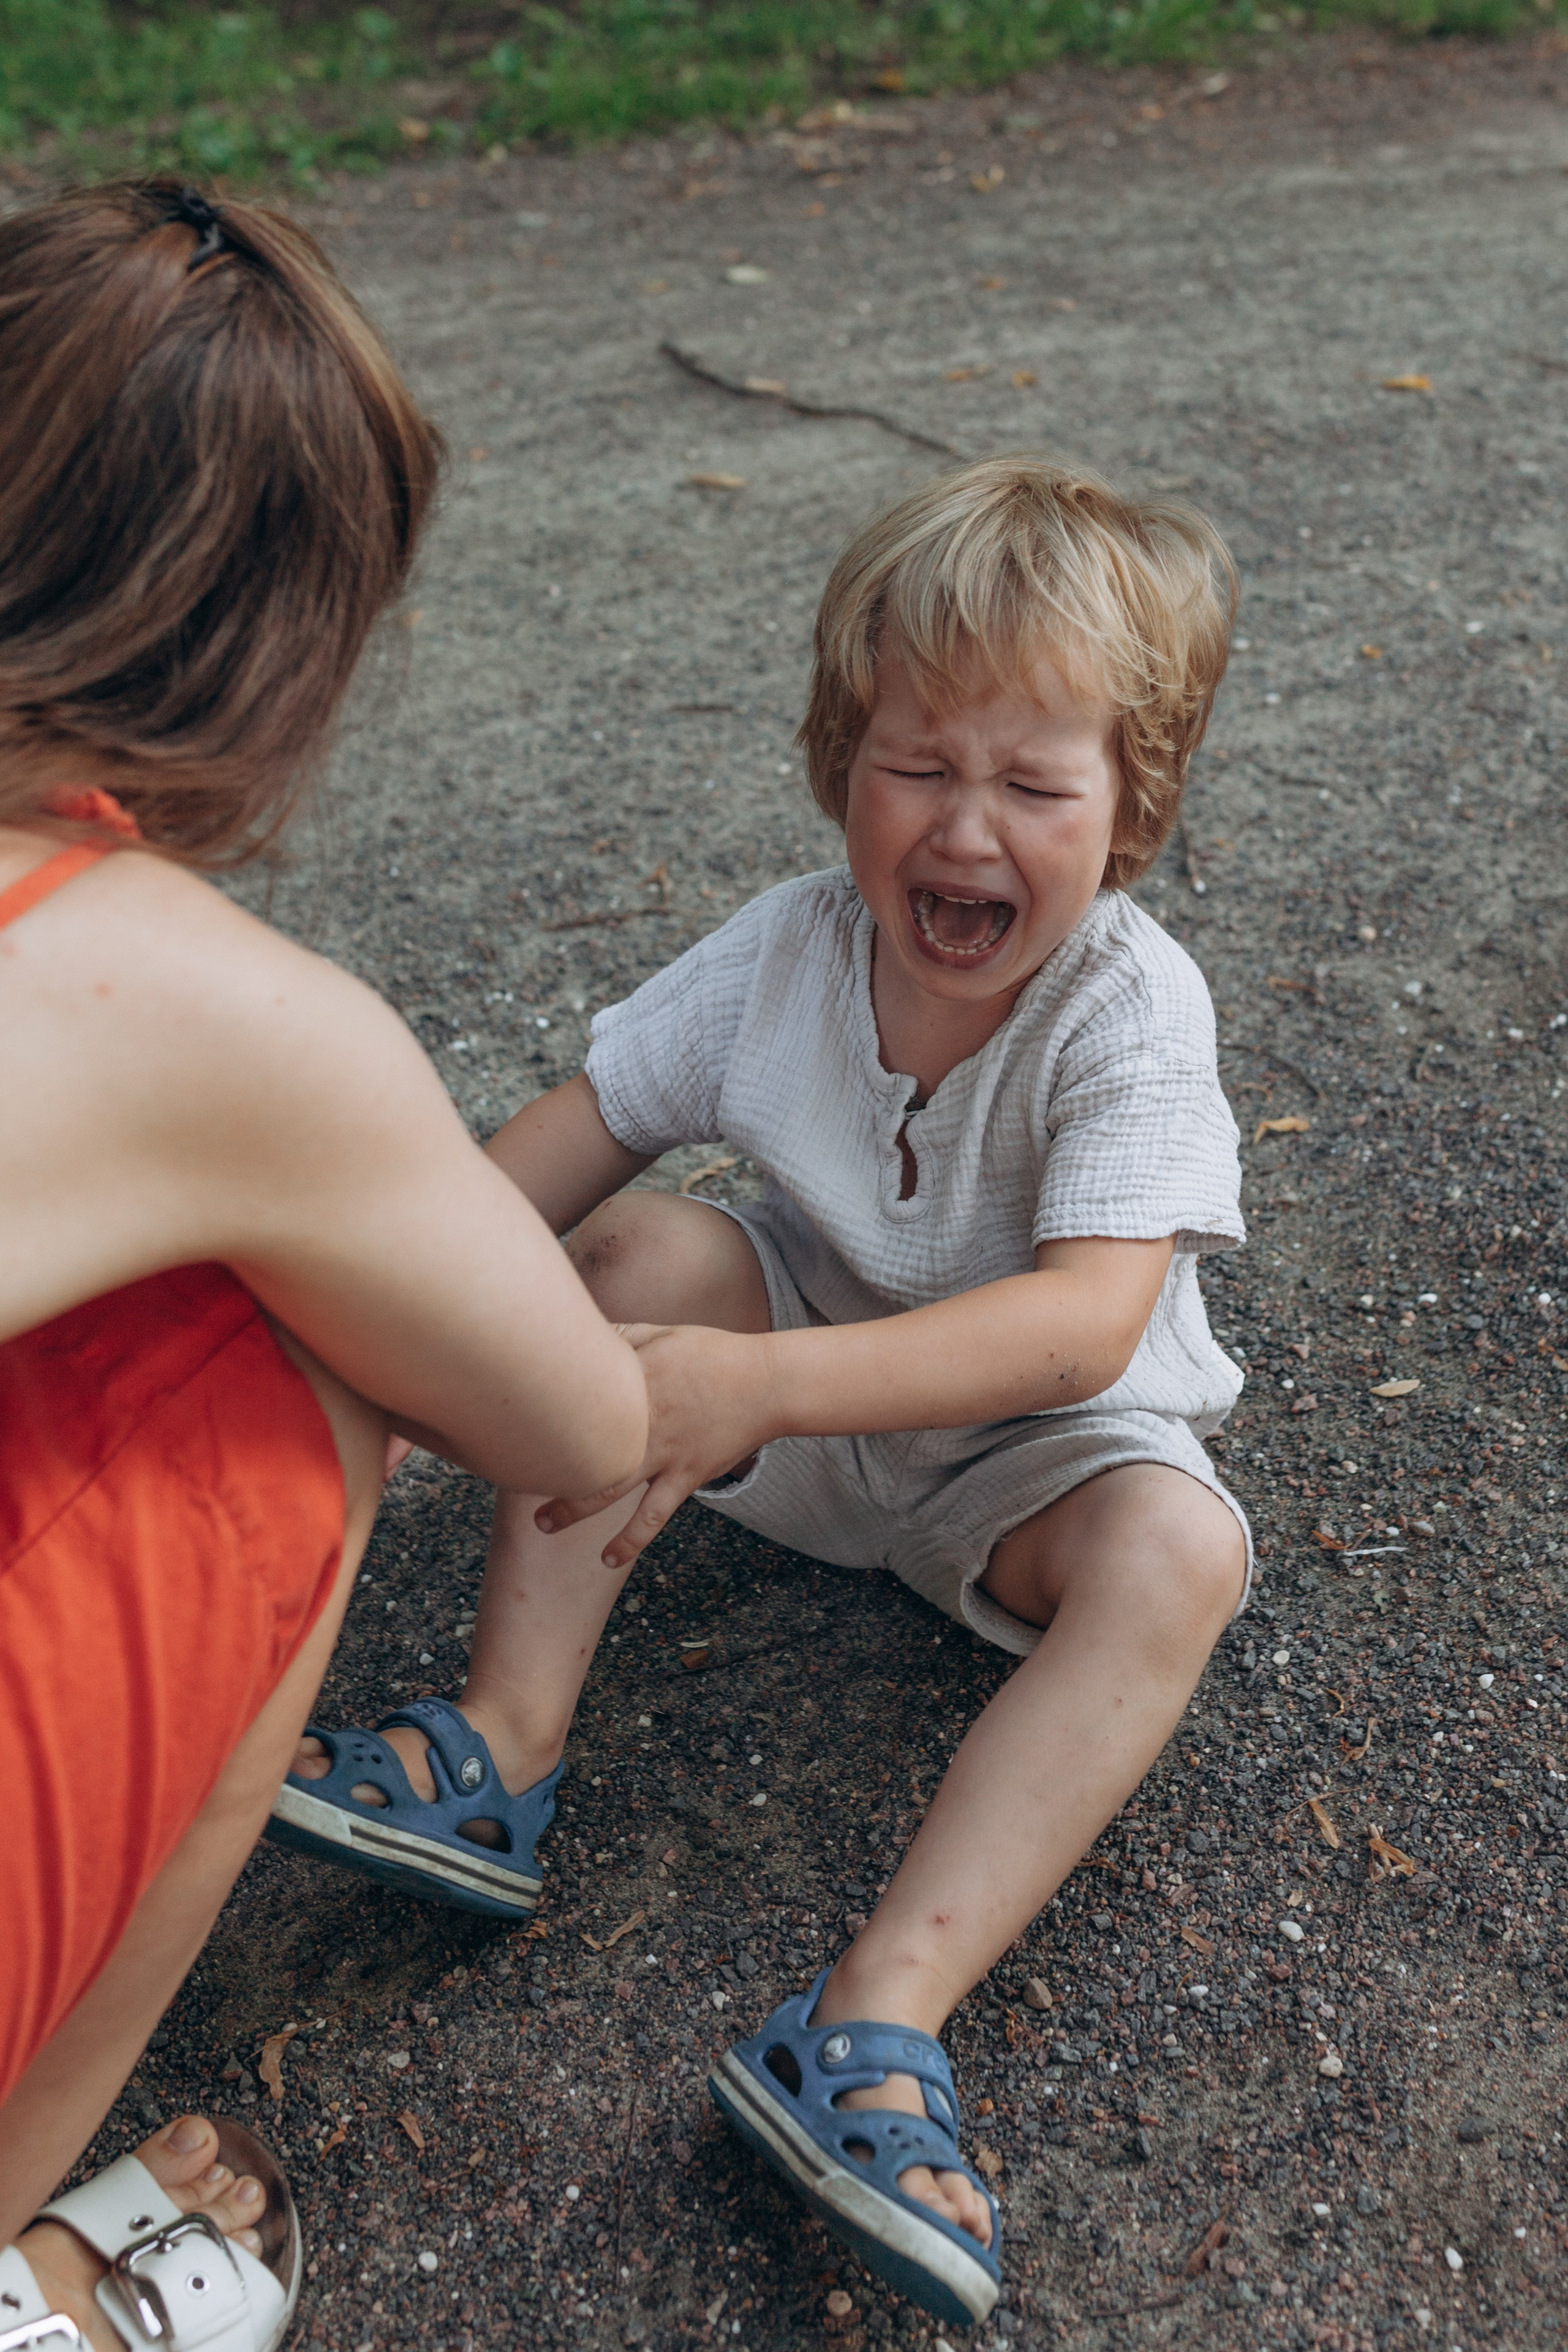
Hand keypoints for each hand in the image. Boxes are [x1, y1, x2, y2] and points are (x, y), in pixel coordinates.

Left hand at [537, 1322, 778, 1570]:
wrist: (765, 1383)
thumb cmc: (714, 1353)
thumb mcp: (665, 1332)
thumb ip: (623, 1335)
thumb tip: (586, 1332)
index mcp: (635, 1379)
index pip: (581, 1395)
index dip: (546, 1405)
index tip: (514, 1419)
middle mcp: (644, 1419)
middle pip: (587, 1448)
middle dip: (548, 1466)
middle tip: (512, 1479)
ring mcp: (665, 1452)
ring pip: (611, 1488)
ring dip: (575, 1508)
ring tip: (544, 1525)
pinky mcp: (686, 1476)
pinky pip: (654, 1515)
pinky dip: (631, 1539)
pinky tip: (609, 1558)